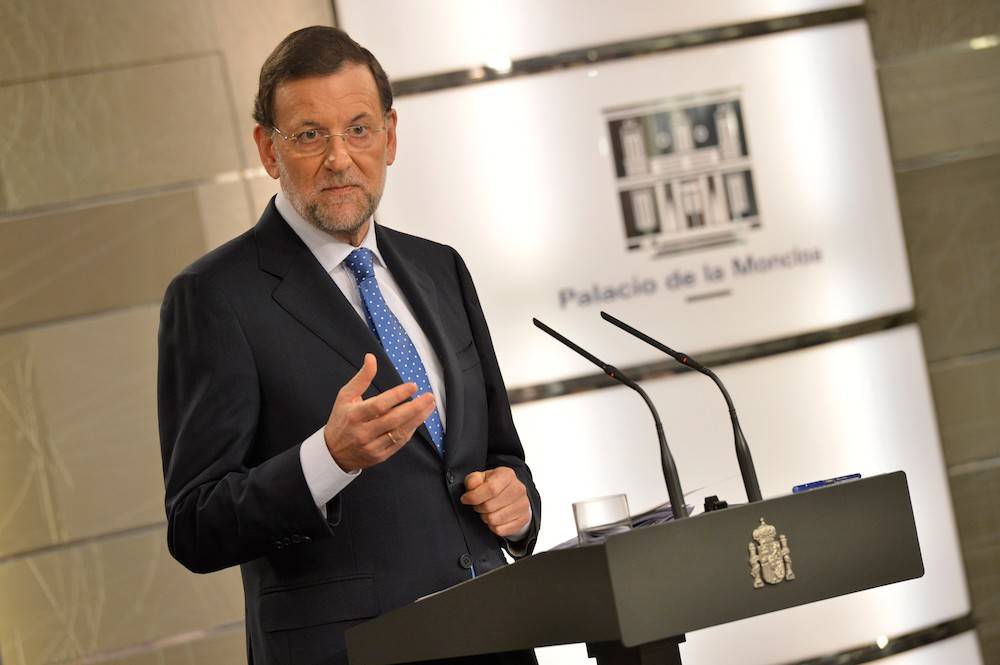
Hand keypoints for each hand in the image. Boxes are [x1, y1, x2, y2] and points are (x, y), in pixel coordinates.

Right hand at [324, 354, 436, 471]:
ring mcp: (372, 446)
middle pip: (393, 419)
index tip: (413, 386)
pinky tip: (419, 419)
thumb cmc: (341, 420)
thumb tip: (371, 358)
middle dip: (415, 407)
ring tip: (429, 406)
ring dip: (418, 418)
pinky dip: (411, 430)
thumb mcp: (346, 396)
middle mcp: (363, 432)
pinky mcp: (379, 456)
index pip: (379, 405)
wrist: (333, 452)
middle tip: (429, 396)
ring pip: (399, 432)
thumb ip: (362, 377)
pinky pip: (399, 443)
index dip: (397, 395)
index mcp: (355, 415)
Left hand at [460, 467, 530, 538]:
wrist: (513, 496)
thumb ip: (473, 480)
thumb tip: (471, 487)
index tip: (465, 499)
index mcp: (507, 475)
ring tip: (486, 511)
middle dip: (478, 508)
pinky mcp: (523, 519)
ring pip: (493, 520)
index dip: (474, 496)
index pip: (490, 488)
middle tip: (478, 505)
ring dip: (485, 517)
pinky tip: (494, 518)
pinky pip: (500, 530)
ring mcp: (523, 505)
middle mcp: (518, 489)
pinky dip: (493, 527)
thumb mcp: (481, 478)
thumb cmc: (494, 486)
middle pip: (489, 506)